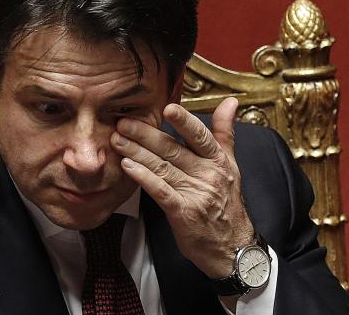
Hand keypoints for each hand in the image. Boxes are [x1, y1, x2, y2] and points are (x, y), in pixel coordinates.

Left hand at [111, 96, 254, 279]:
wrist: (232, 245)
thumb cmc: (226, 201)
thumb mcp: (230, 164)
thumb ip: (225, 132)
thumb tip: (230, 102)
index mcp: (218, 160)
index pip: (200, 136)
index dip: (184, 122)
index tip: (167, 108)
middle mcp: (207, 174)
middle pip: (173, 150)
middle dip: (145, 135)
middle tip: (123, 123)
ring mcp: (195, 194)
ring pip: (162, 168)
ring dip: (137, 152)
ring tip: (117, 140)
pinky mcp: (183, 213)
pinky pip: (160, 191)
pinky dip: (143, 178)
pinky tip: (128, 167)